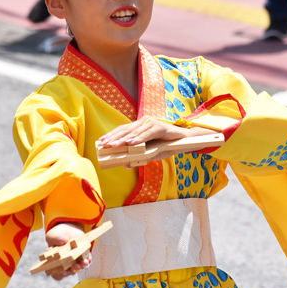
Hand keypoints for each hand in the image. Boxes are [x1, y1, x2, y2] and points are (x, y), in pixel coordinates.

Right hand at [44, 222, 90, 280]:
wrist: (69, 229)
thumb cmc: (58, 235)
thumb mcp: (52, 235)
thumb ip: (55, 238)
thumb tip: (63, 240)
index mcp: (54, 262)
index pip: (55, 272)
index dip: (59, 273)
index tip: (63, 270)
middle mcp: (64, 264)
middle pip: (68, 271)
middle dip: (73, 269)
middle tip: (76, 266)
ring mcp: (74, 262)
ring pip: (78, 267)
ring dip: (82, 265)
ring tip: (85, 262)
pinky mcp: (82, 257)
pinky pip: (86, 261)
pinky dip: (88, 260)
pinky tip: (89, 258)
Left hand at [99, 117, 213, 164]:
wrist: (185, 141)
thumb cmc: (166, 146)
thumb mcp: (151, 153)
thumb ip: (139, 157)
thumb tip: (126, 164)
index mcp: (140, 127)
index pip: (123, 130)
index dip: (112, 135)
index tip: (101, 141)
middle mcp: (144, 122)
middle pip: (126, 129)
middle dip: (114, 137)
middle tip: (104, 144)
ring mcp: (152, 123)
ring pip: (135, 131)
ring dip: (124, 139)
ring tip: (115, 145)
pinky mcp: (160, 127)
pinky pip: (147, 133)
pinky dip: (139, 138)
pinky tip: (131, 143)